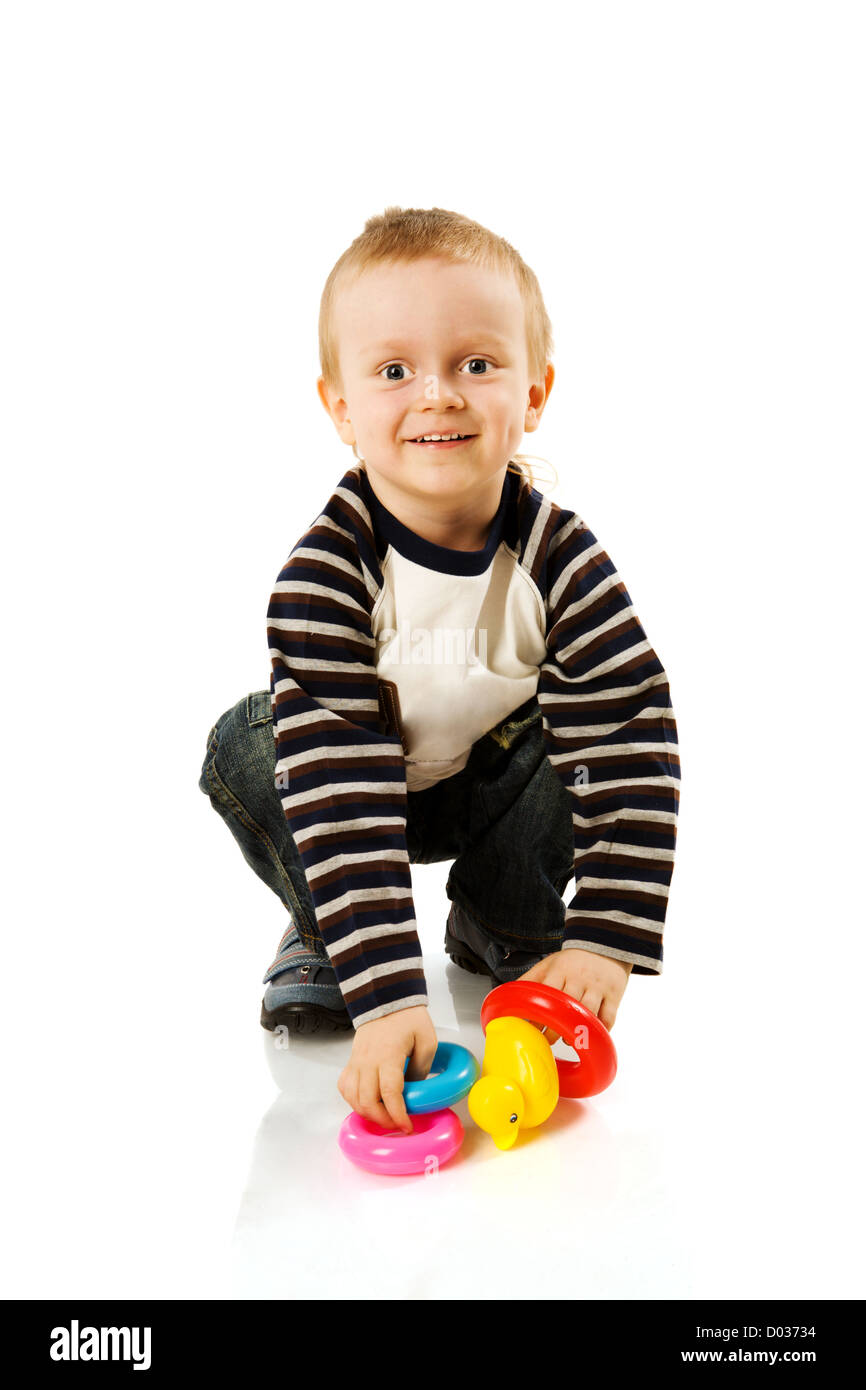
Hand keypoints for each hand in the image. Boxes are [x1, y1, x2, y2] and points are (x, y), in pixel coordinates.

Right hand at [338, 1005, 437, 1134]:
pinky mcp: (351, 1061)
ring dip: (368, 1113)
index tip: (407, 1126)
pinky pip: (345, 1087)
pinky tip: (367, 1103)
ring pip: (353, 1098)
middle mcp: (368, 1061)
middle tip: (398, 1124)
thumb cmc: (407, 1017)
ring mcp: (356, 1062)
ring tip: (384, 1116)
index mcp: (389, 1055)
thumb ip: (421, 1069)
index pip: (390, 1093)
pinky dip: (353, 1100)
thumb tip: (414, 1092)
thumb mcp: (427, 1041)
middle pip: (367, 1101)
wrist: (385, 999)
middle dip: (383, 1120)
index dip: (398, 1114)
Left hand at [515, 948, 631, 1042]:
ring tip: (568, 1041)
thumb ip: (530, 979)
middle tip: (547, 1041)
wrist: (604, 944)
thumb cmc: (572, 960)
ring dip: (578, 1031)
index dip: (539, 1013)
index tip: (532, 1029)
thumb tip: (506, 997)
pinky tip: (591, 1037)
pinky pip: (609, 1017)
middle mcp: (580, 978)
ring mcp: (598, 986)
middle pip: (567, 1006)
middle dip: (556, 1027)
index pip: (547, 993)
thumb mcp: (549, 964)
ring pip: (589, 1013)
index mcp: (560, 970)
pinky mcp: (614, 994)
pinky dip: (600, 1030)